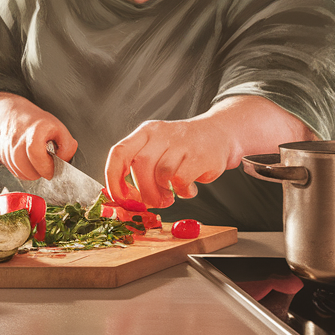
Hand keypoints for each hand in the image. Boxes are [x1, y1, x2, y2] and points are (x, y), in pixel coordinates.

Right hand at [0, 92, 76, 180]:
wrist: (15, 115)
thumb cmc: (38, 123)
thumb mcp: (59, 129)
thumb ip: (67, 146)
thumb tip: (64, 161)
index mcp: (35, 130)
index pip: (35, 153)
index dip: (44, 166)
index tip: (51, 171)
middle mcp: (18, 137)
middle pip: (23, 165)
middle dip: (37, 172)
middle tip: (45, 168)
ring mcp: (7, 145)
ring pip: (17, 170)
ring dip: (29, 173)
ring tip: (37, 166)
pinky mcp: (2, 153)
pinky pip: (12, 169)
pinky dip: (21, 172)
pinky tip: (28, 165)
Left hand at [104, 119, 228, 208]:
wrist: (220, 133)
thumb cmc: (184, 147)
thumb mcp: (158, 149)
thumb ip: (141, 169)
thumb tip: (126, 199)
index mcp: (146, 132)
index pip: (119, 153)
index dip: (114, 179)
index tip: (120, 198)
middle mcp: (161, 134)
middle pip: (140, 167)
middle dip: (145, 192)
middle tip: (156, 202)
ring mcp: (182, 143)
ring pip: (161, 174)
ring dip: (163, 194)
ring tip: (171, 195)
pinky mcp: (200, 156)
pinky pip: (181, 181)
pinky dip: (182, 192)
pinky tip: (188, 189)